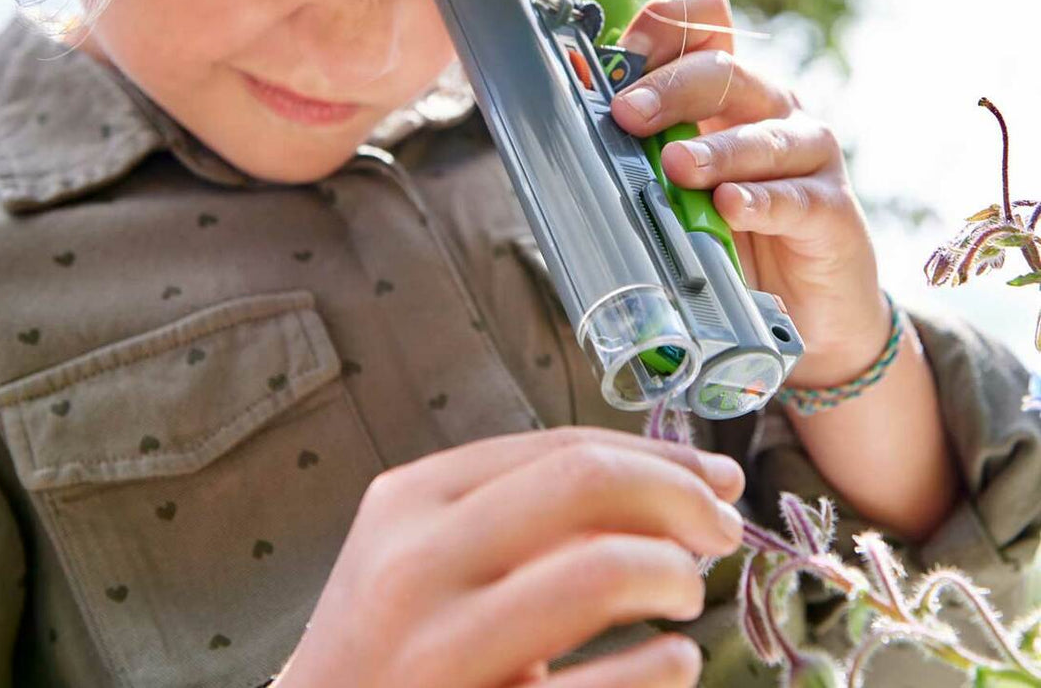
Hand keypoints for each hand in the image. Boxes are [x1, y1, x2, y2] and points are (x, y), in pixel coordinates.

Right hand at [274, 427, 745, 687]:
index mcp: (411, 499)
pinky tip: (675, 663)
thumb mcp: (429, 553)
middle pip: (584, 482)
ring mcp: (441, 648)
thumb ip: (521, 514)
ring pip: (600, 571)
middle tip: (721, 528)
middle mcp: (417, 561)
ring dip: (673, 575)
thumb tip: (671, 485)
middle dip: (677, 495)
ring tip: (687, 594)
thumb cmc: (392, 643)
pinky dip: (663, 667)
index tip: (715, 475)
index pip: (560, 448)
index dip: (657, 455)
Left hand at [608, 0, 890, 389]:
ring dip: (715, 149)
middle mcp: (770, 107)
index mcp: (726, 88)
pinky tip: (731, 208)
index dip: (665, 23)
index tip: (624, 53)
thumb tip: (562, 135)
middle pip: (725, 70)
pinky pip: (796, 198)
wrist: (805, 307)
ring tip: (677, 167)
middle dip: (670, 88)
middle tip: (628, 116)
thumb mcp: (675, 182)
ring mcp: (808, 154)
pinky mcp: (832, 210)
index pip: (704, 22)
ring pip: (764, 134)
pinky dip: (760, 201)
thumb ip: (638, 151)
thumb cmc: (727, 232)